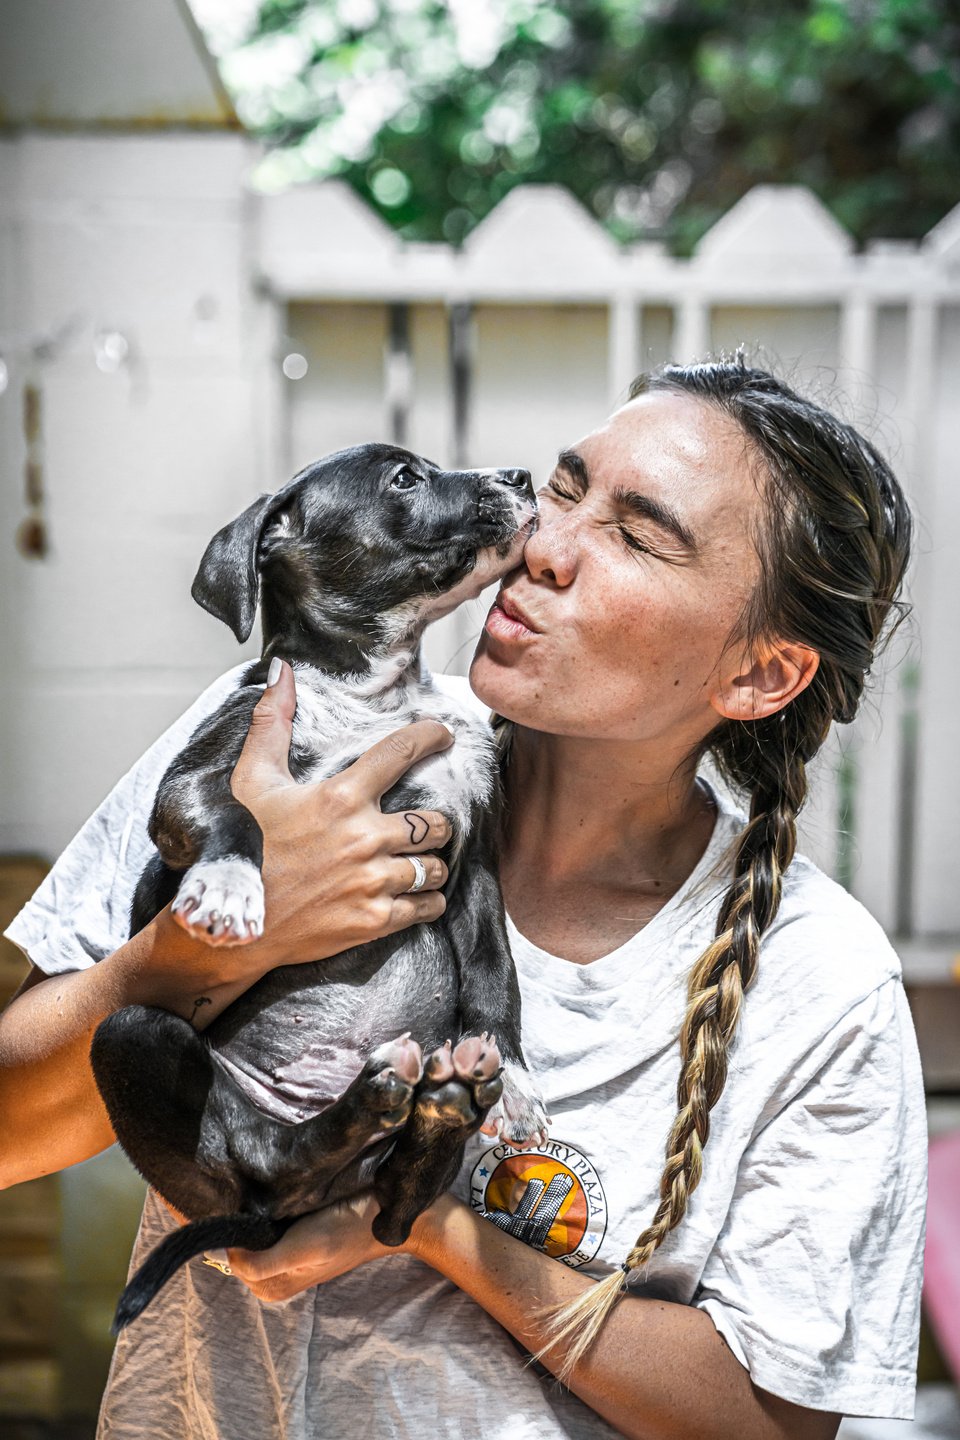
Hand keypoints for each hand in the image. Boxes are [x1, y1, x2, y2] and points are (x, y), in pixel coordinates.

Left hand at [206, 1193, 391, 1302]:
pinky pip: (265, 1228)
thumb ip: (262, 1263)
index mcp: (270, 1288)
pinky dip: (264, 1213)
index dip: (235, 1234)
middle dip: (244, 1225)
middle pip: (239, 1247)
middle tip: (259, 1201)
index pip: (231, 1258)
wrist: (378, 1214)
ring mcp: (283, 1258)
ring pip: (251, 1236)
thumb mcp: (301, 1250)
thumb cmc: (341, 1232)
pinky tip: (277, 1201)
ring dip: (254, 1216)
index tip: (244, 1210)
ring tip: (270, 1199)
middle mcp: (272, 1277)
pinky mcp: (293, 1240)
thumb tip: (225, 1253)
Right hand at [229, 659, 454, 969]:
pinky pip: (427, 905)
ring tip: (417, 861)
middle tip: (421, 825)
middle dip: (434, 823)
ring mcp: (372, 882)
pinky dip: (427, 899)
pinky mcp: (374, 920)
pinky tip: (416, 894)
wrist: (232, 925)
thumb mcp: (252, 781)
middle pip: (434, 822)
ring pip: (434, 866)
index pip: (401, 753)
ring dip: (431, 863)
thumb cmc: (242, 847)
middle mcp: (364, 838)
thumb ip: (271, 724)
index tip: (444, 735)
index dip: (429, 737)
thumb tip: (281, 670)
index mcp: (340, 797)